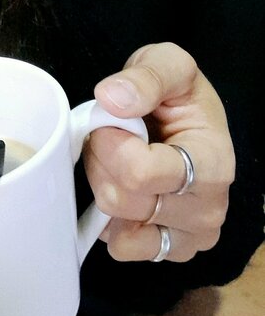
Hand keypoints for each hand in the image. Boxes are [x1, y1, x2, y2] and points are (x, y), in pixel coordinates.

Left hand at [83, 42, 234, 261]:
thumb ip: (145, 76)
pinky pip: (120, 247)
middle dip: (101, 161)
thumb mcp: (168, 64)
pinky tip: (123, 190)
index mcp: (213, 162)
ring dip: (103, 186)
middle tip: (110, 138)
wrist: (184, 120)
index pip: (141, 173)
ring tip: (119, 161)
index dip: (109, 144)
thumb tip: (113, 99)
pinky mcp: (167, 251)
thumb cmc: (178, 97)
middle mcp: (207, 208)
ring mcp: (189, 236)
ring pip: (115, 223)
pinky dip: (109, 220)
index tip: (110, 122)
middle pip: (122, 199)